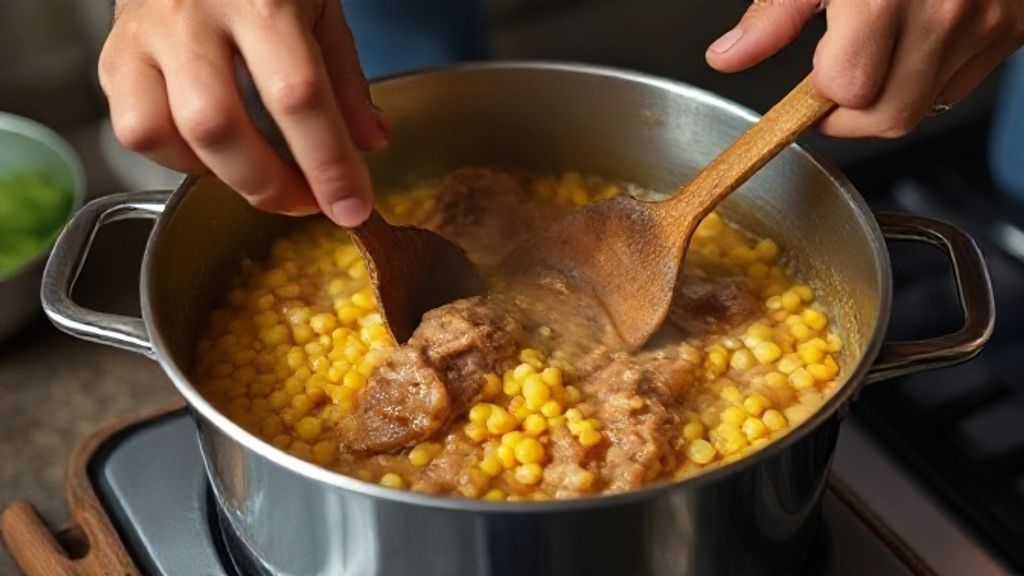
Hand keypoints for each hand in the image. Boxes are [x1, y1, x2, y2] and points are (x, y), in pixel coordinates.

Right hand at [99, 0, 387, 225]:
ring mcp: (144, 33)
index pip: (298, 98)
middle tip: (306, 201)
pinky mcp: (114, 52)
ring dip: (218, 176)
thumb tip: (368, 144)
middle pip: (219, 126)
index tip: (351, 208)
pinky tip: (213, 154)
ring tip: (259, 176)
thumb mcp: (319, 6)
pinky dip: (175, 158)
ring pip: (160, 132)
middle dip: (270, 185)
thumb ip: (345, 78)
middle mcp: (192, 15)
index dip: (328, 165)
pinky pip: (133, 126)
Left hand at [706, 0, 1023, 136]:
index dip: (820, 95)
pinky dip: (930, 78)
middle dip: (852, 114)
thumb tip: (729, 57)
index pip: (846, 91)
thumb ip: (774, 15)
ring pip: (926, 106)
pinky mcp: (1012, 28)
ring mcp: (986, 23)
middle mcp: (944, 14)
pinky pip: (962, 84)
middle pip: (889, 117)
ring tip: (876, 53)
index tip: (809, 83)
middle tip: (836, 83)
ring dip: (891, 97)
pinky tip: (914, 43)